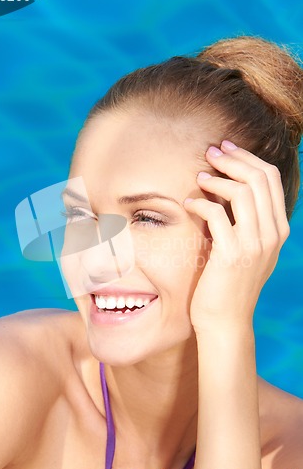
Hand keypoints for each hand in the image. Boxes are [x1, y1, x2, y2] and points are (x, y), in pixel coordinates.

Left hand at [184, 140, 289, 335]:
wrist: (225, 320)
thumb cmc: (230, 282)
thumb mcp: (249, 249)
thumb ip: (249, 221)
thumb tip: (230, 188)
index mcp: (278, 229)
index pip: (271, 179)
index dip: (248, 158)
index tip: (227, 148)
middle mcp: (272, 234)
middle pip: (259, 179)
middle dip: (233, 159)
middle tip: (211, 152)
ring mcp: (255, 244)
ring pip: (242, 192)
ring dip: (218, 179)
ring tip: (200, 178)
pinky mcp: (232, 254)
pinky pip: (217, 214)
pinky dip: (201, 203)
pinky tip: (189, 204)